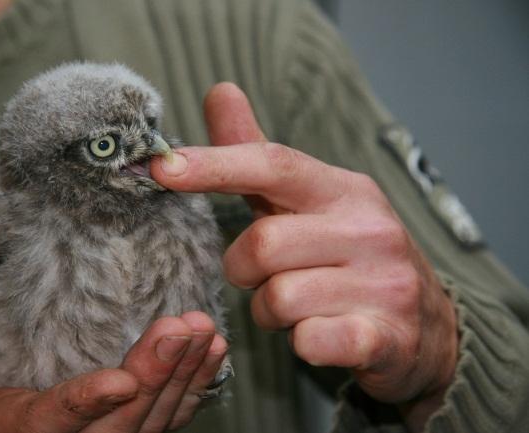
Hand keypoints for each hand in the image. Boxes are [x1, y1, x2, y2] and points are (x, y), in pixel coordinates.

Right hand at [0, 311, 226, 432]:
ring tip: (205, 331)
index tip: (119, 382)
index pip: (56, 426)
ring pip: (154, 421)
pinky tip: (214, 352)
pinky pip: (170, 416)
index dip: (86, 406)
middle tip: (184, 327)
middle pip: (121, 424)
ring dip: (183, 376)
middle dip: (154, 375)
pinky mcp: (133, 430)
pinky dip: (194, 386)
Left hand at [151, 83, 457, 430]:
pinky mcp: (386, 336)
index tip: (162, 168)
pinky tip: (319, 335)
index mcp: (343, 189)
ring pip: (279, 298)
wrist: (426, 326)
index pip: (274, 164)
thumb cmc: (349, 255)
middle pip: (262, 245)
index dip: (214, 165)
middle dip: (243, 270)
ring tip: (295, 308)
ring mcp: (383, 282)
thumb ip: (258, 154)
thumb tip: (220, 91)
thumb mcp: (309, 202)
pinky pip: (310, 342)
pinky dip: (300, 342)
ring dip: (270, 311)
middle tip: (263, 277)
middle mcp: (369, 228)